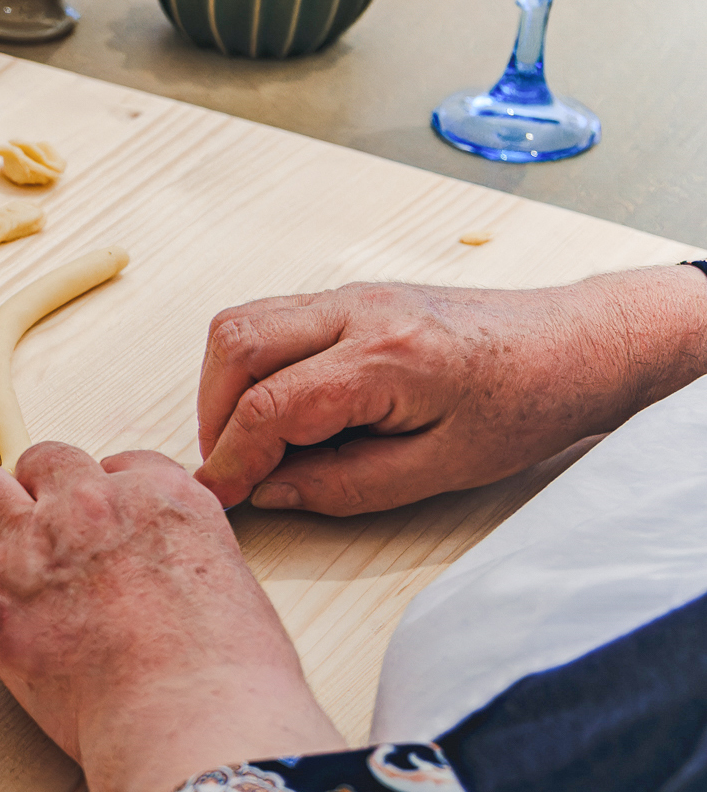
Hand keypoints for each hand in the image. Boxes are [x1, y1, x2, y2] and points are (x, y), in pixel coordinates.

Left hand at [0, 445, 343, 791]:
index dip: (104, 495)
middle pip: (40, 461)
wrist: (195, 718)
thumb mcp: (230, 581)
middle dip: (37, 493)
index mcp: (161, 495)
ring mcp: (34, 548)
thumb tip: (154, 569)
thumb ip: (181, 555)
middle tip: (42, 538)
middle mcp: (91, 506)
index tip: (102, 529)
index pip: (118, 463)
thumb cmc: (228, 674)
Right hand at [195, 267, 706, 514]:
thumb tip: (270, 491)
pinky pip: (271, 317)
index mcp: (387, 357)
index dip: (231, 458)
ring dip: (224, 384)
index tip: (220, 496)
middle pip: (236, 343)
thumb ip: (345, 485)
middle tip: (230, 466)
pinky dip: (251, 364)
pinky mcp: (354, 296)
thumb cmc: (527, 401)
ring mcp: (354, 295)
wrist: (578, 345)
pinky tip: (276, 407)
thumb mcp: (441, 469)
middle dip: (213, 414)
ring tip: (248, 438)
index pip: (269, 405)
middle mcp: (361, 310)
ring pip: (243, 322)